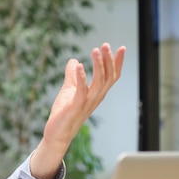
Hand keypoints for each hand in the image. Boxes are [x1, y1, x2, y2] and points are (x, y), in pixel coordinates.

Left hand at [30, 43, 125, 178]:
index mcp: (96, 94)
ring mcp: (87, 103)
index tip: (122, 48)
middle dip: (109, 60)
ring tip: (95, 50)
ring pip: (99, 83)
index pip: (112, 77)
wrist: (56, 134)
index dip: (117, 63)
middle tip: (105, 45)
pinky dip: (82, 78)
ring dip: (99, 66)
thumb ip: (72, 76)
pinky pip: (81, 92)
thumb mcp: (68, 90)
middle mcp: (95, 98)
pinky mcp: (75, 107)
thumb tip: (73, 60)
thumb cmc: (63, 113)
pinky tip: (79, 66)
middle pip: (108, 77)